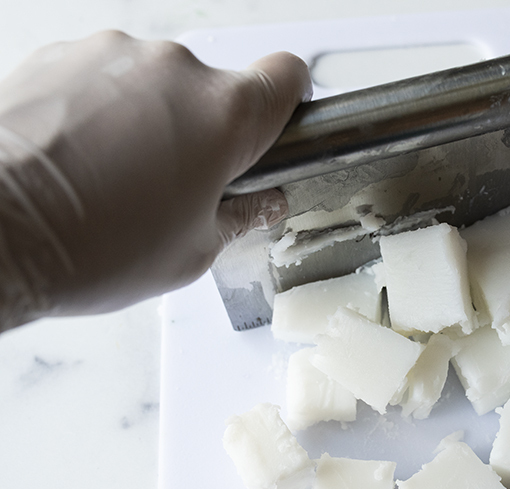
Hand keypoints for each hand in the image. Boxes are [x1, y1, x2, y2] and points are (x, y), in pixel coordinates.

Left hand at [0, 31, 310, 328]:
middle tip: (180, 186)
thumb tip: (258, 203)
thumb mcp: (194, 253)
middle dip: (206, 132)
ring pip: (157, 84)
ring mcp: (115, 56)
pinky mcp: (63, 56)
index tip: (270, 129)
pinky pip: (105, 79)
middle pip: (216, 90)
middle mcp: (176, 71)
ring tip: (118, 178)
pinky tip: (81, 160)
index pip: (287, 77)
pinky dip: (102, 111)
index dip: (286, 104)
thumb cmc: (92, 245)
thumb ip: (241, 217)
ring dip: (151, 120)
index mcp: (226, 115)